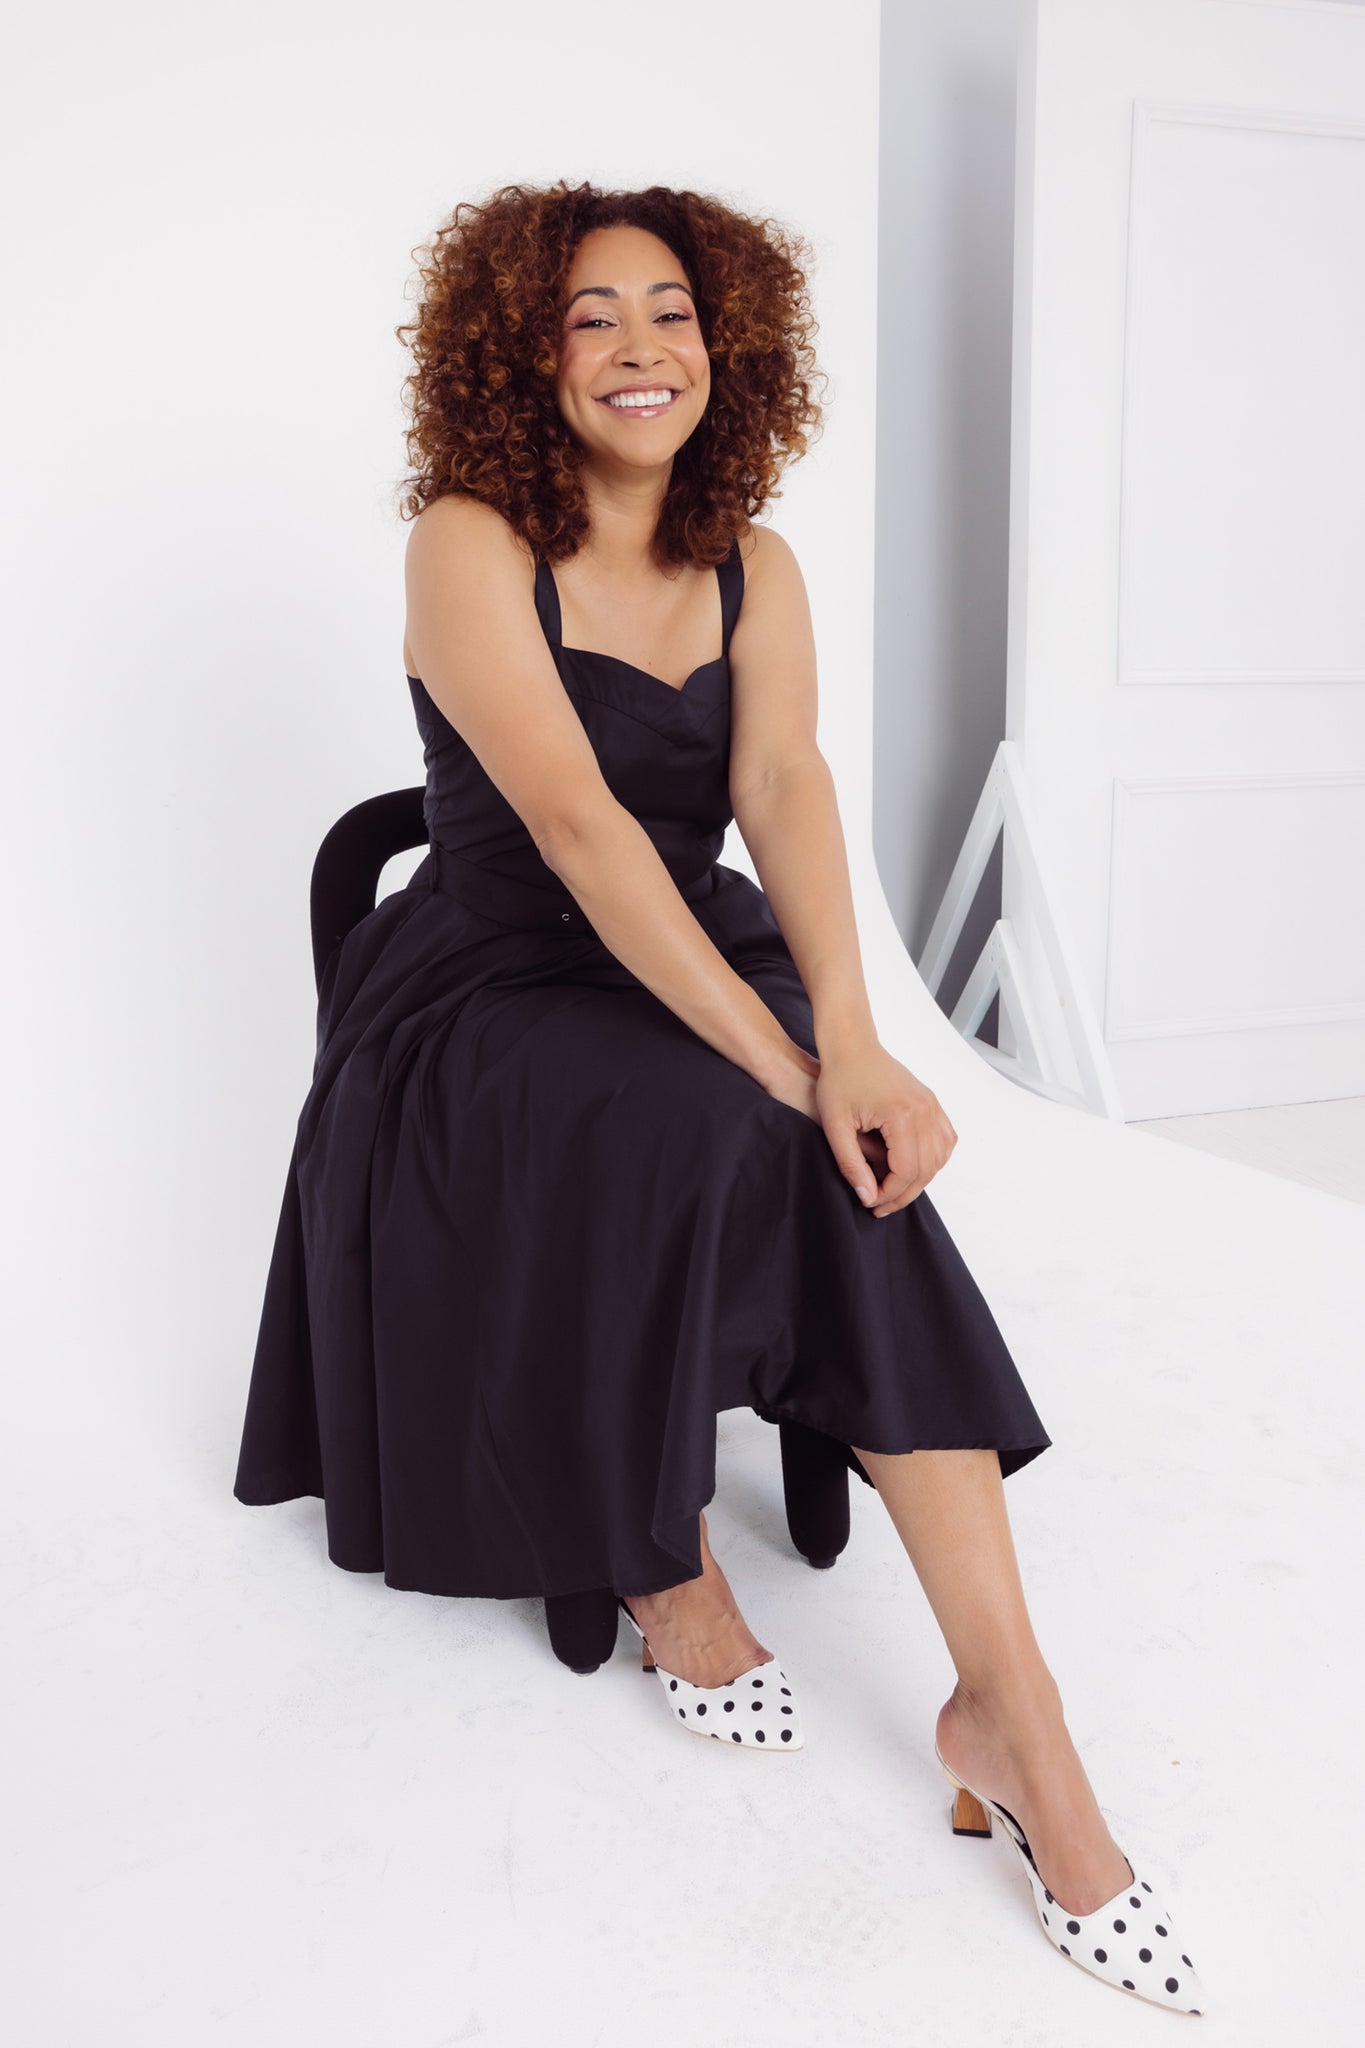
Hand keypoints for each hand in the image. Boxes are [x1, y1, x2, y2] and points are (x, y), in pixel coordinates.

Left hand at [759, 1041, 956, 1215]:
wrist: (852, 1047)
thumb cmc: (839, 1080)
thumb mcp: (835, 1126)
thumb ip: (851, 1164)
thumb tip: (868, 1196)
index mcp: (901, 1115)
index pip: (906, 1171)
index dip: (889, 1194)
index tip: (870, 1203)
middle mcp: (924, 1110)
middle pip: (926, 1169)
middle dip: (903, 1193)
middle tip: (880, 1204)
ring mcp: (931, 1105)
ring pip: (939, 1158)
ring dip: (919, 1179)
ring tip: (893, 1189)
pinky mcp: (931, 1102)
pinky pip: (945, 1140)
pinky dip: (933, 1159)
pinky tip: (911, 1168)